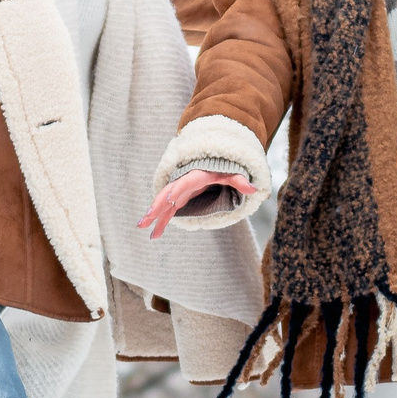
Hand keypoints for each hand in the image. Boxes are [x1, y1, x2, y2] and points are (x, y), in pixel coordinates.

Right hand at [139, 169, 256, 238]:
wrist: (211, 163)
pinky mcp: (179, 199)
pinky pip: (168, 211)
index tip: (170, 199)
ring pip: (163, 204)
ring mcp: (179, 192)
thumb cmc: (222, 169)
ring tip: (142, 226)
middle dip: (157, 205)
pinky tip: (154, 234)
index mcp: (195, 176)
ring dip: (153, 215)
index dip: (178, 190)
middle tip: (148, 216)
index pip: (185, 183)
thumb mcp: (231, 173)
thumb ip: (240, 181)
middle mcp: (183, 184)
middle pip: (167, 194)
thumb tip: (254, 189)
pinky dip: (161, 221)